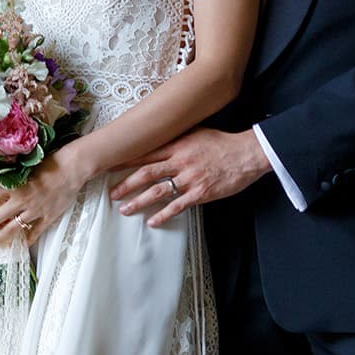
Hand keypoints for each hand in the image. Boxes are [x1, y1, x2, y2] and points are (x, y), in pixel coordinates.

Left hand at [0, 161, 77, 244]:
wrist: (72, 169)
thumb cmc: (51, 163)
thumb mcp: (27, 166)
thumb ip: (14, 174)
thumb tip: (0, 175)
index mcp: (16, 186)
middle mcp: (23, 201)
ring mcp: (35, 211)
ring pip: (13, 228)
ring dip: (0, 235)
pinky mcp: (48, 217)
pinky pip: (35, 233)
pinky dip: (28, 239)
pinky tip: (21, 244)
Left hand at [110, 129, 270, 226]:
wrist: (246, 154)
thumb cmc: (222, 142)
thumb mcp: (196, 132)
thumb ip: (176, 137)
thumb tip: (158, 137)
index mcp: (177, 145)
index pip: (145, 153)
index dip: (125, 161)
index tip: (109, 166)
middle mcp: (180, 161)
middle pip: (146, 173)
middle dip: (126, 185)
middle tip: (111, 194)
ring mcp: (190, 178)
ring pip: (158, 191)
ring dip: (139, 202)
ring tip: (125, 210)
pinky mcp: (201, 193)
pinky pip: (178, 206)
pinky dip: (163, 215)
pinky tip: (152, 221)